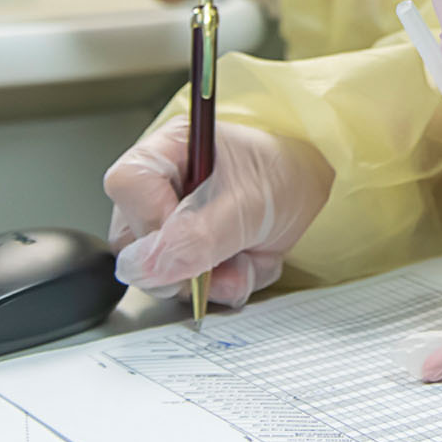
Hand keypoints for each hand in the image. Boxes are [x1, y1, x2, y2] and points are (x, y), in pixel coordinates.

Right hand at [105, 118, 331, 308]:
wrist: (314, 187)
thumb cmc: (284, 171)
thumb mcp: (249, 203)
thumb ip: (199, 237)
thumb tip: (146, 267)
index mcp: (167, 152)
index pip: (128, 186)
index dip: (153, 217)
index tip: (193, 234)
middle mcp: (158, 189)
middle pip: (134, 243)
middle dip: (189, 264)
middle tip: (230, 257)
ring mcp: (168, 225)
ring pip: (161, 276)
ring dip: (213, 279)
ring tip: (249, 257)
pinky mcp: (185, 255)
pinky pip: (188, 289)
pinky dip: (225, 284)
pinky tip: (248, 263)